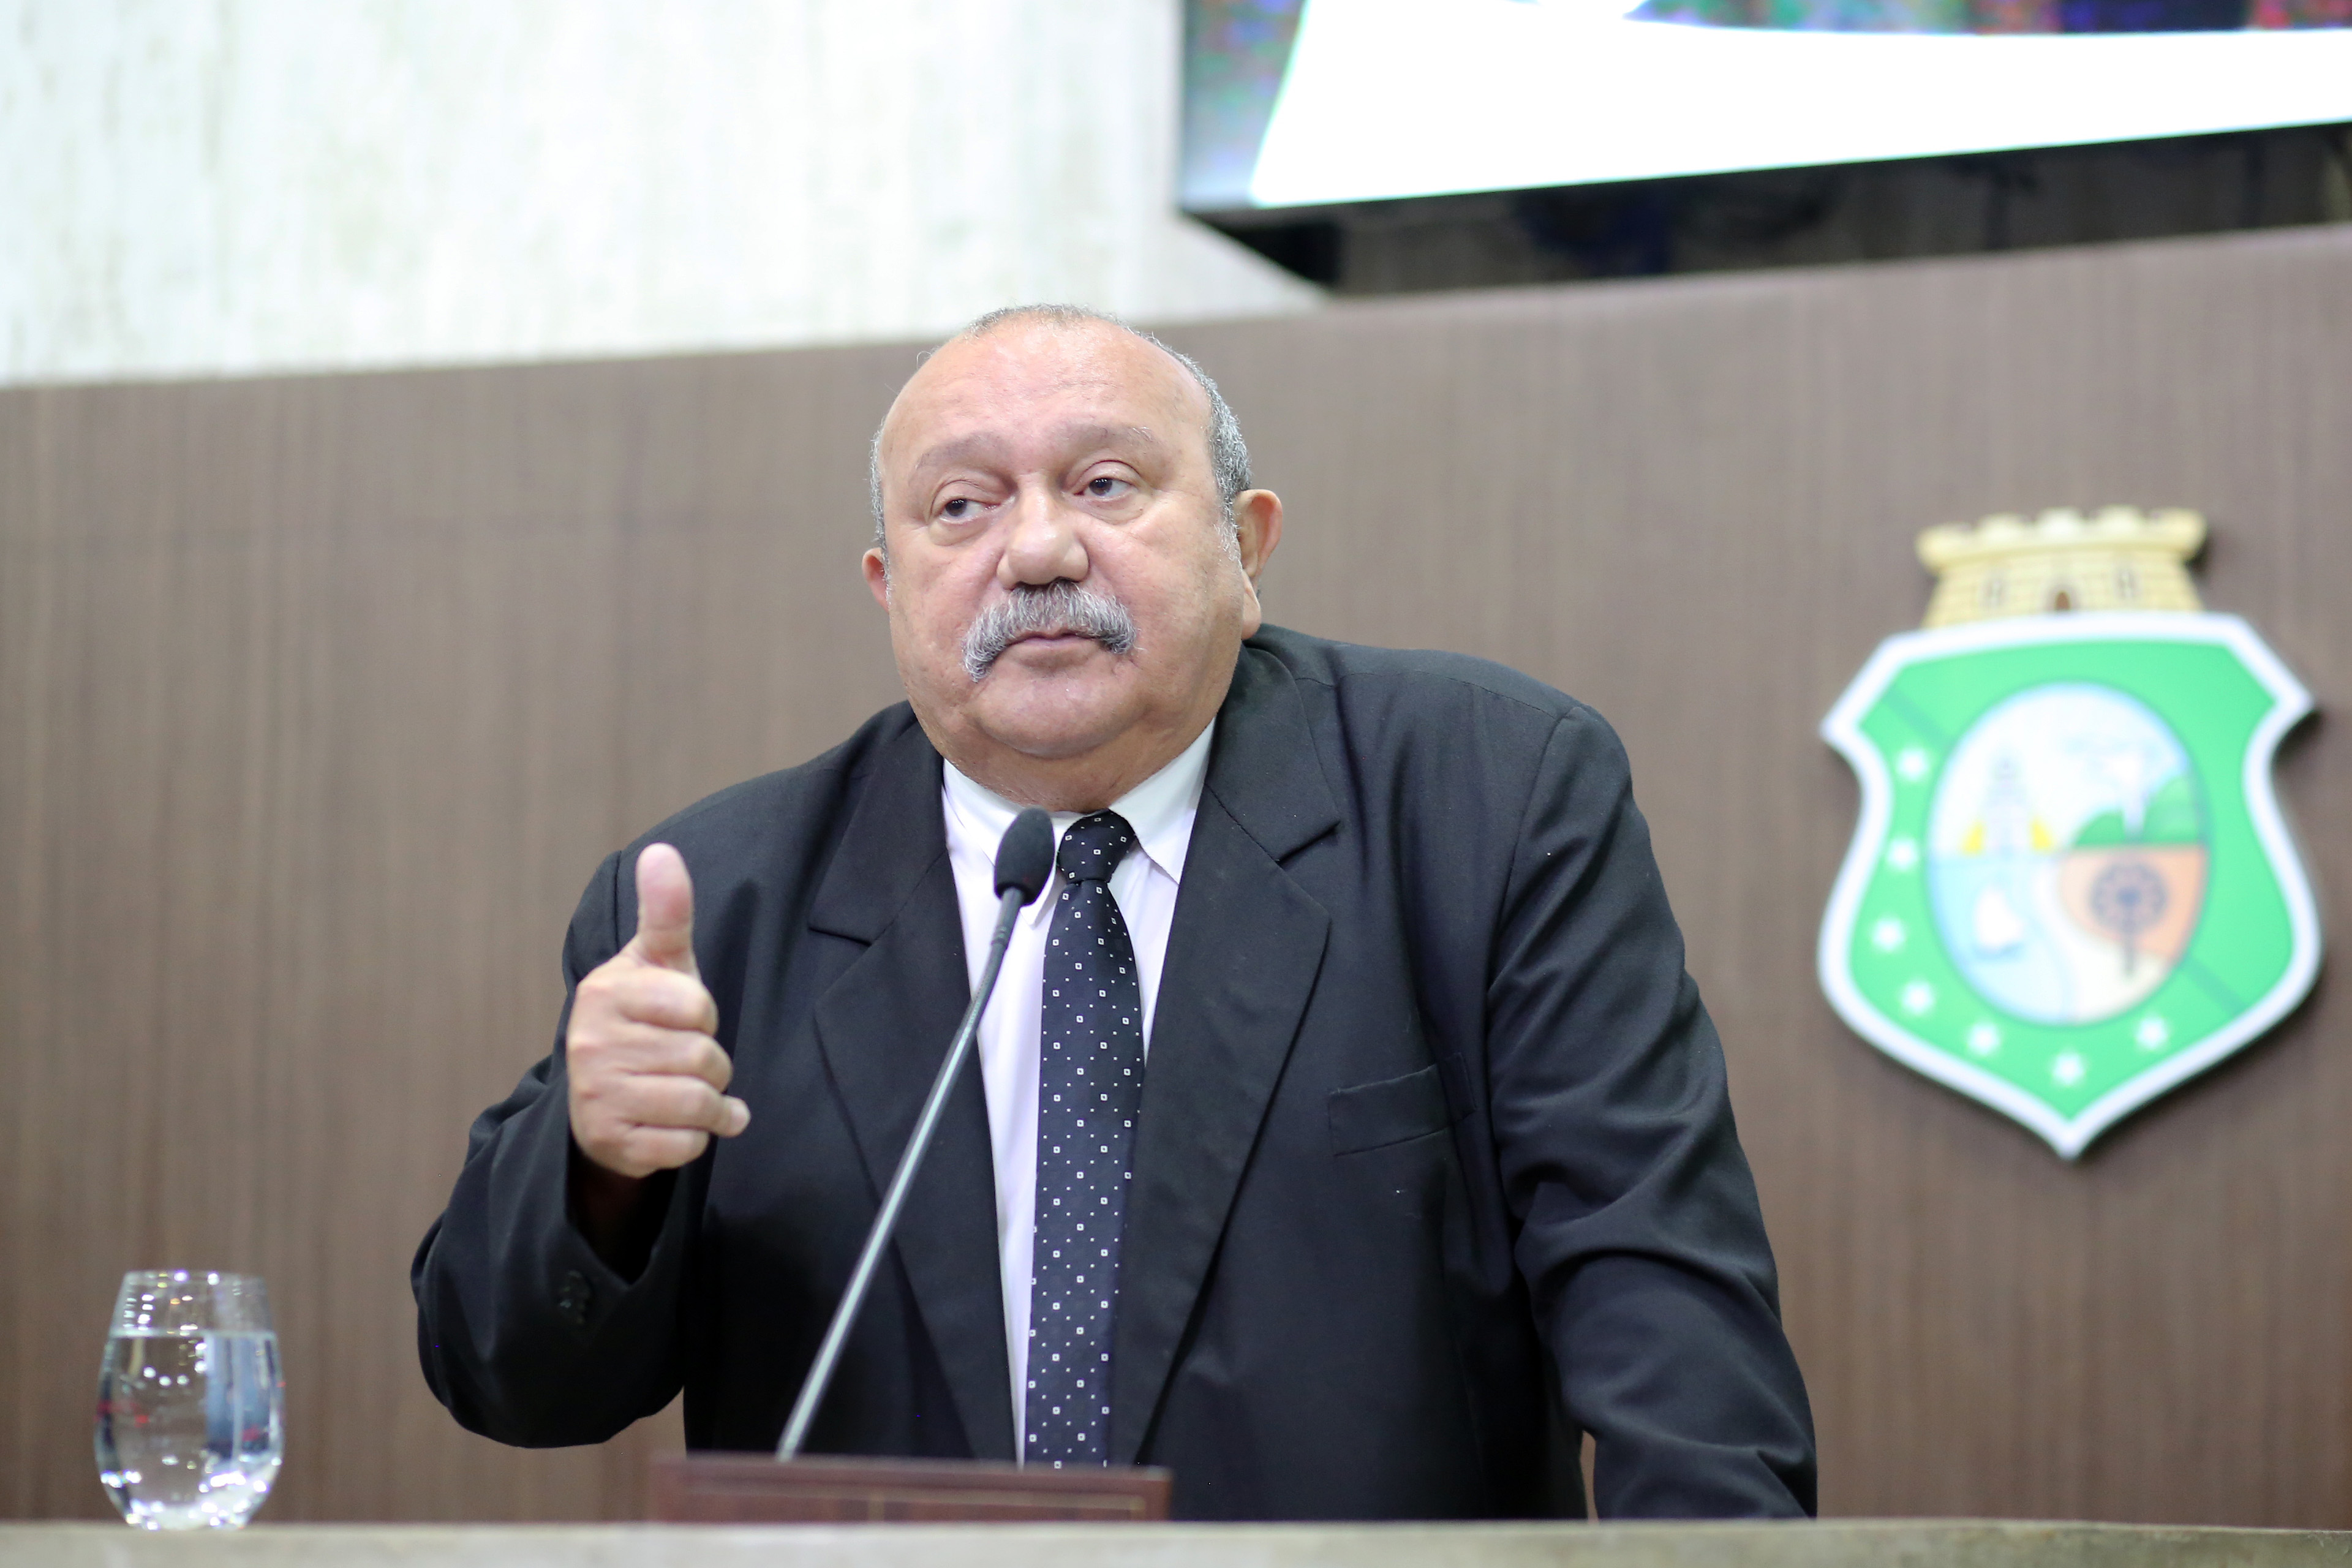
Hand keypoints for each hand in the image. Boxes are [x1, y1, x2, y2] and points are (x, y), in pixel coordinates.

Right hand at [566, 844, 750, 1181]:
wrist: (602, 1096)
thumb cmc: (645, 1018)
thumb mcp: (658, 962)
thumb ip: (666, 912)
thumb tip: (661, 852)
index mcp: (606, 992)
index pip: (697, 1006)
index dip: (706, 1016)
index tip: (688, 1018)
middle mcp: (590, 1043)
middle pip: (703, 1058)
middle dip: (713, 1063)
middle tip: (690, 1061)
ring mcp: (596, 1095)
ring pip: (697, 1103)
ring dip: (712, 1104)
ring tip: (697, 1095)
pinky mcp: (609, 1142)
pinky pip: (685, 1145)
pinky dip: (697, 1138)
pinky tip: (683, 1127)